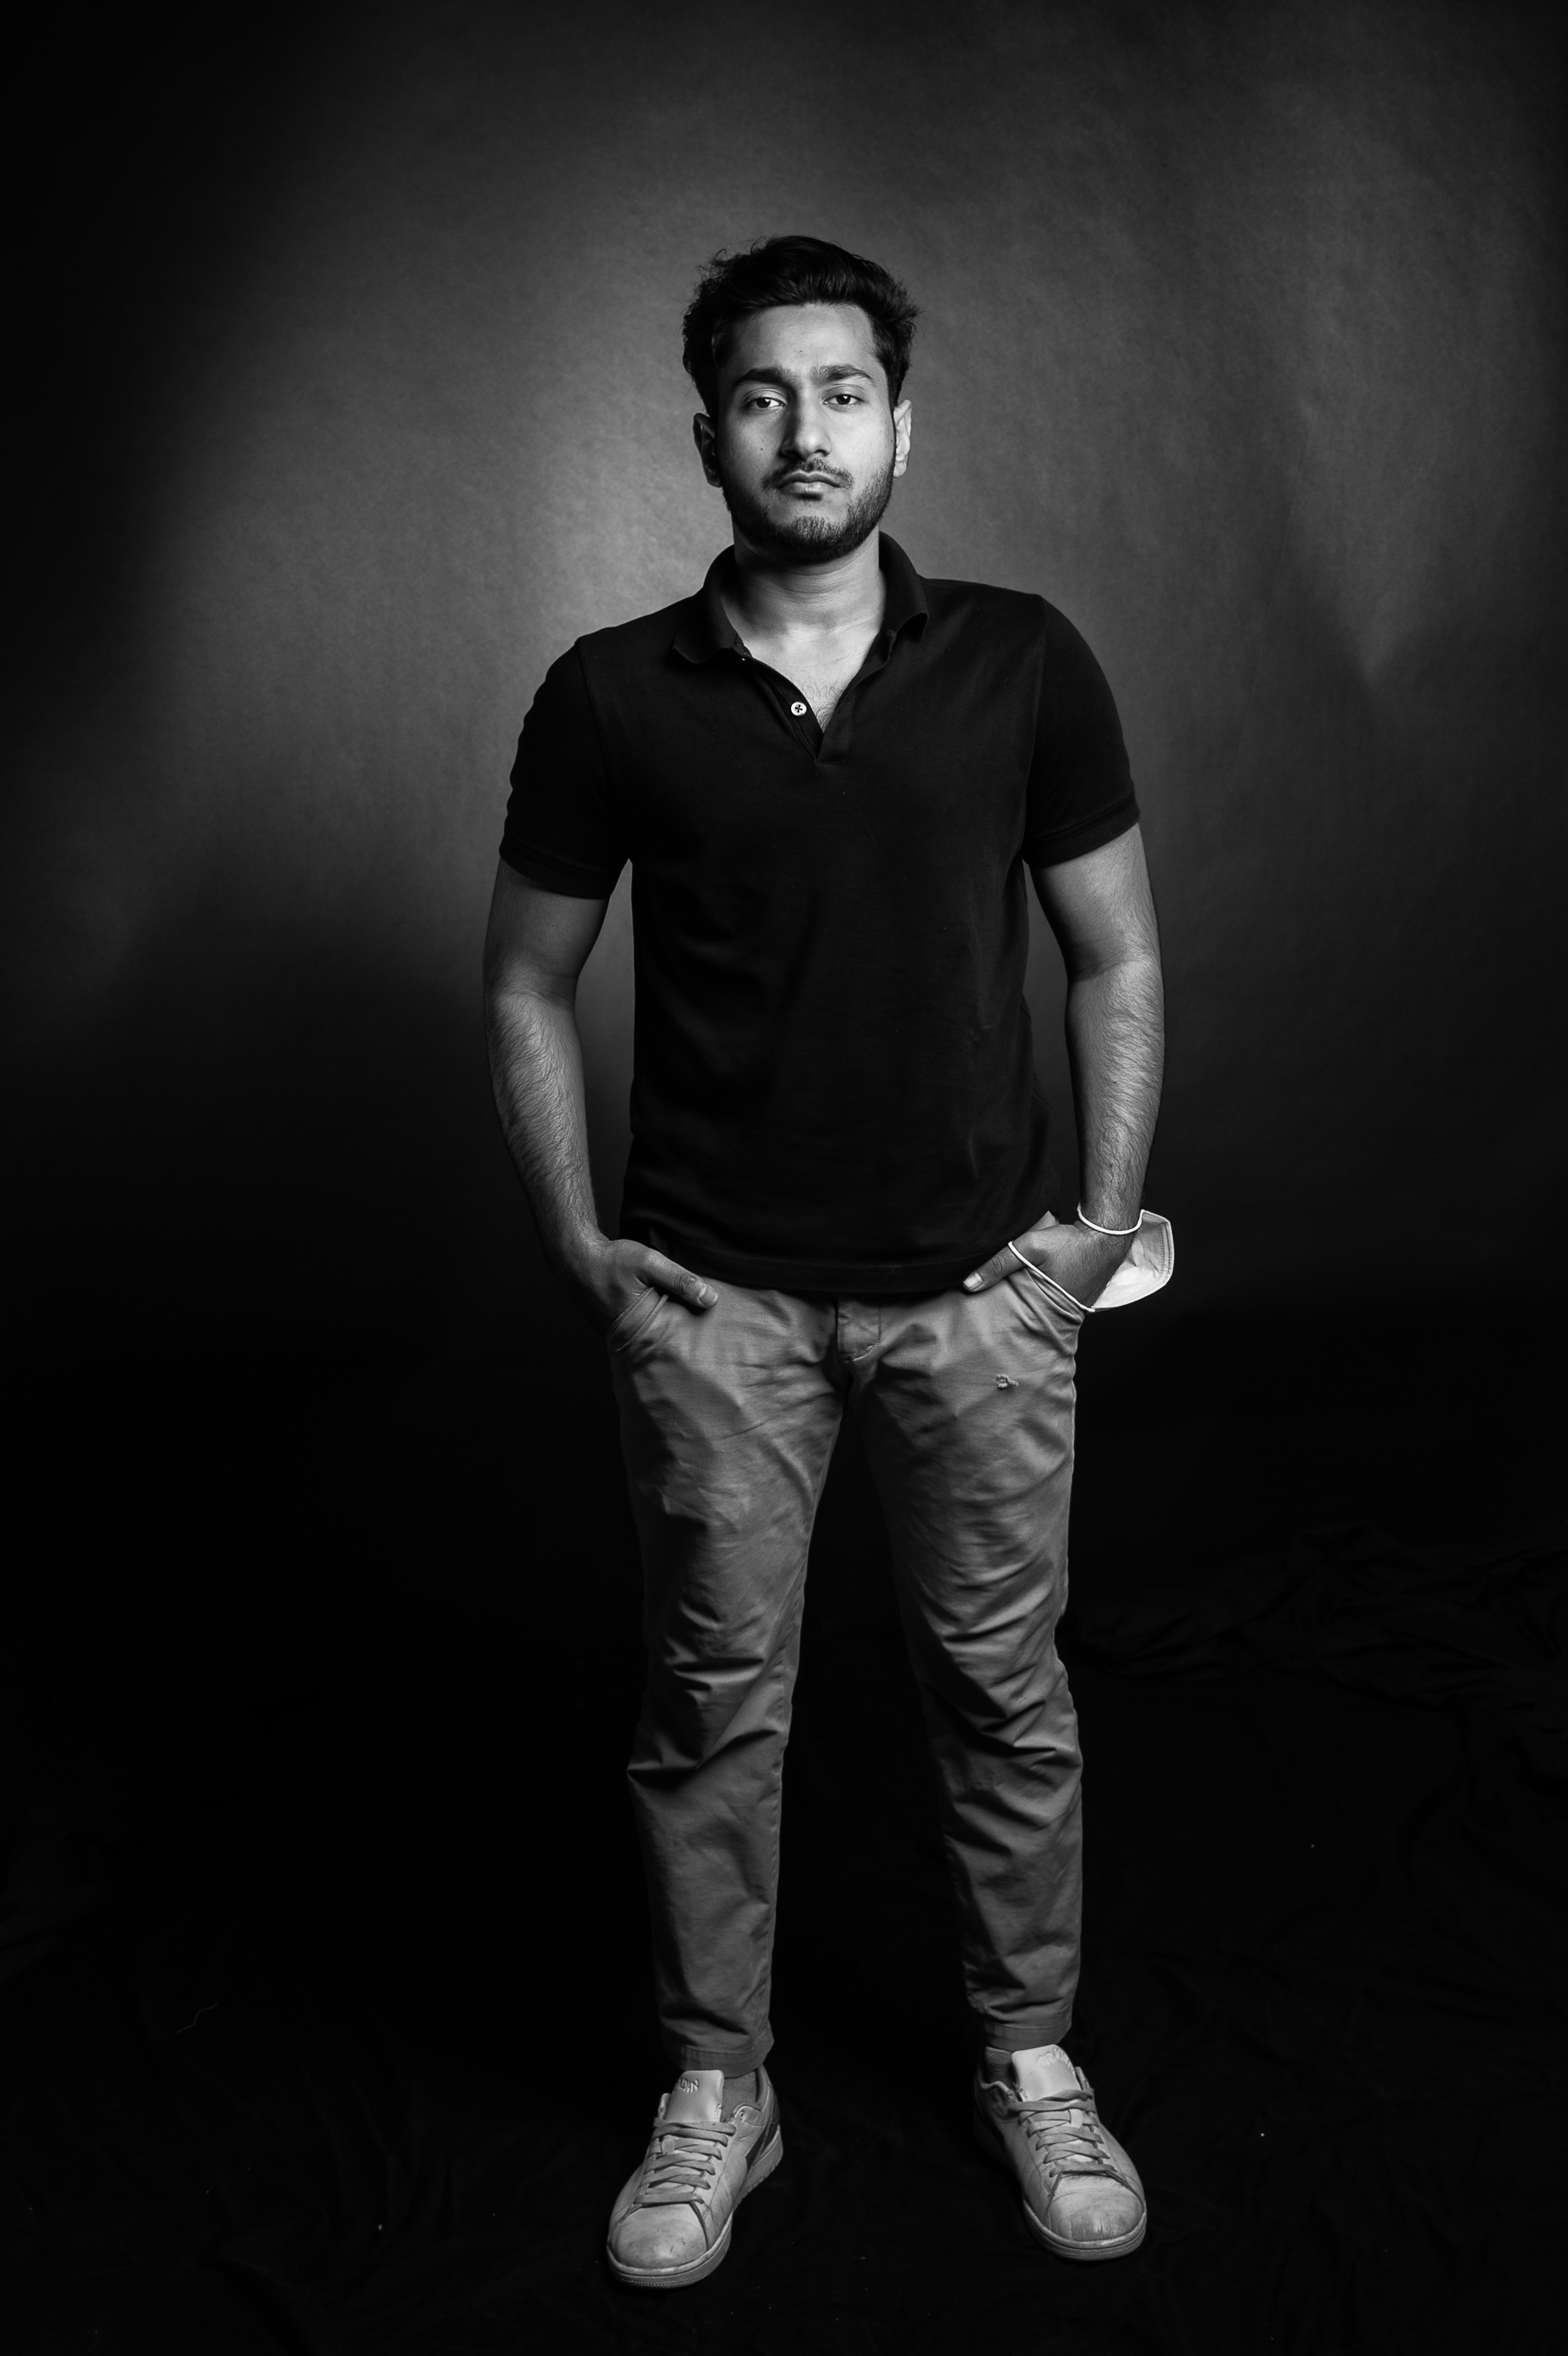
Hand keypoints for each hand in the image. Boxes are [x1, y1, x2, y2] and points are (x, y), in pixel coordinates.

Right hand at [557, 1234, 717, 1333]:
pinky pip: (638, 1327)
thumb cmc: (610, 1260)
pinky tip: (661, 1313)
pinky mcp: (614, 1324)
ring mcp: (617, 1332)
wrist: (575, 1255)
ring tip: (687, 1326)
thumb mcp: (650, 1263)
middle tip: (704, 1339)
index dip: (689, 1341)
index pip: (670, 1343)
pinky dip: (650, 1322)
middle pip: (661, 1342)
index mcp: (636, 1328)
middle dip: (679, 1339)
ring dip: (664, 1329)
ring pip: (650, 1335)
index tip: (709, 1342)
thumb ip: (680, 1280)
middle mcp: (626, 1336)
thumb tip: (711, 1299)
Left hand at [962, 1212, 1132, 1309]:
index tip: (980, 1322)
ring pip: (1038, 1313)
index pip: (1014, 1322)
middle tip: (987, 1320)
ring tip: (1005, 1308)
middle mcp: (1059, 1314)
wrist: (1105, 1238)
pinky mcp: (1074, 1303)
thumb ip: (1000, 1263)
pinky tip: (1030, 1296)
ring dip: (1025, 1310)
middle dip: (1009, 1319)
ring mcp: (1069, 1310)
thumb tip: (968, 1285)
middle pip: (1025, 1321)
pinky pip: (1050, 1306)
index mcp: (1046, 1307)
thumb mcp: (1030, 1247)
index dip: (998, 1321)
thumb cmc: (1069, 1242)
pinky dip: (1039, 1302)